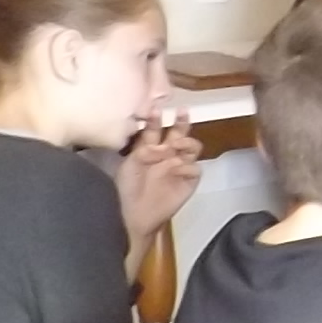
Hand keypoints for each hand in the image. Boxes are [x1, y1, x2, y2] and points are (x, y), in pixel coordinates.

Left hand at [116, 108, 203, 251]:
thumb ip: (145, 149)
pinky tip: (176, 167)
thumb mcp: (130, 164)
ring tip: (178, 143)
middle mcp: (166, 155)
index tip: (155, 108)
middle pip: (178, 134)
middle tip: (182, 111)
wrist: (135, 214)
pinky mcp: (189, 180)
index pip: (155, 130)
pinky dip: (186, 166)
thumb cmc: (127, 189)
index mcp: (149, 150)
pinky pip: (194, 168)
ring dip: (187, 142)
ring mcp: (179, 167)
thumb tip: (163, 145)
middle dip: (181, 122)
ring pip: (192, 148)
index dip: (156, 119)